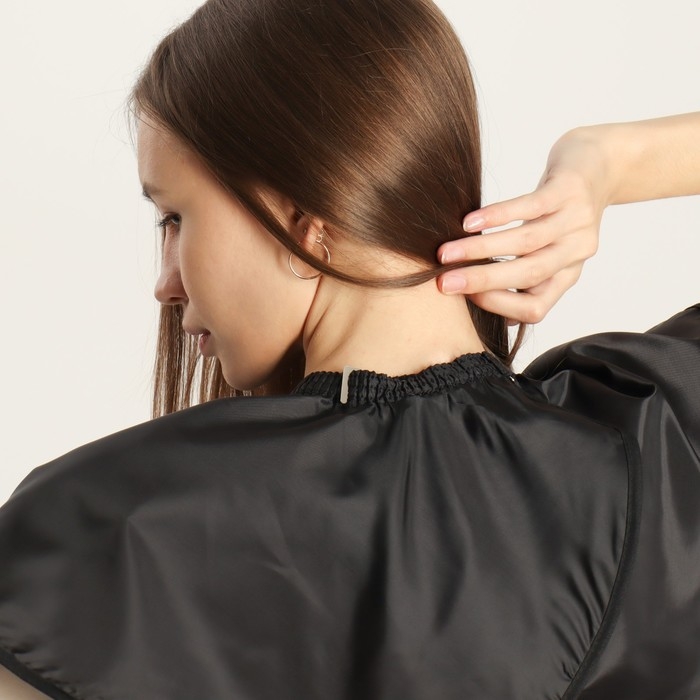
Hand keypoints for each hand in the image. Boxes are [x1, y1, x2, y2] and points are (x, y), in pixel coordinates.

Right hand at [436, 128, 609, 324]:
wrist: (603, 163)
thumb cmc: (560, 211)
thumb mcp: (548, 247)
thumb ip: (523, 276)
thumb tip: (481, 300)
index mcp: (567, 275)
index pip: (535, 307)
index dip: (497, 306)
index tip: (463, 297)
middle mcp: (576, 253)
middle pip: (528, 276)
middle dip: (481, 281)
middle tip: (443, 284)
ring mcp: (576, 220)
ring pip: (525, 243)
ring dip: (480, 249)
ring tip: (446, 252)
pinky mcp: (569, 189)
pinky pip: (530, 207)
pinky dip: (497, 216)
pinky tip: (470, 221)